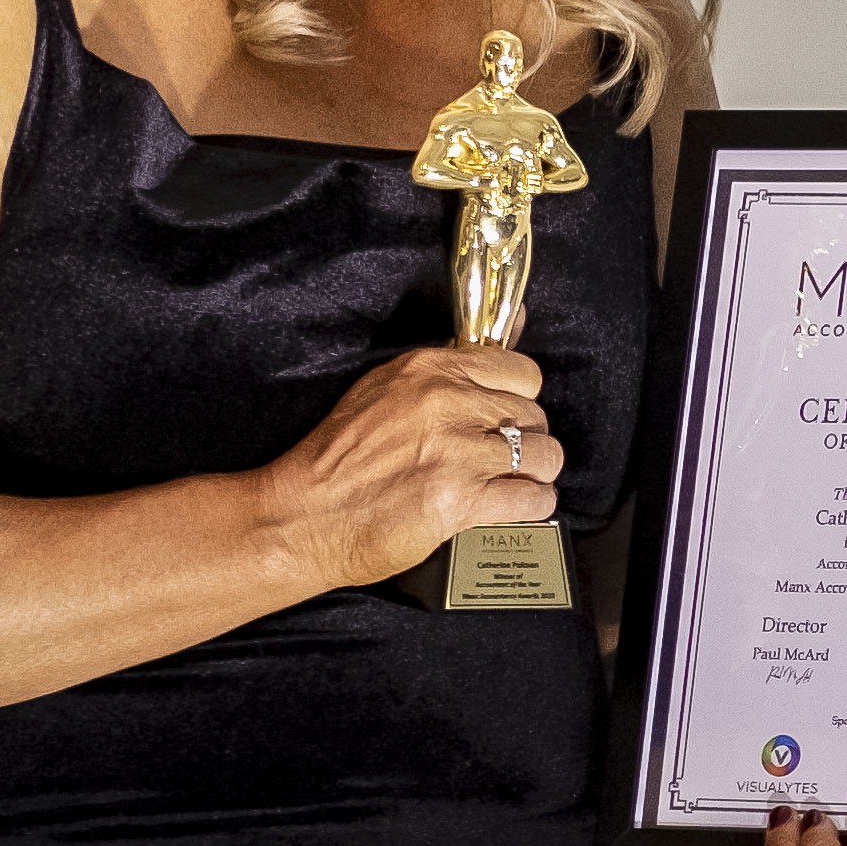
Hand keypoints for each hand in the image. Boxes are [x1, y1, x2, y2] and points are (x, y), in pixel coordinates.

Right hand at [250, 344, 557, 589]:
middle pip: (534, 416)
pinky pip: (533, 499)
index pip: (521, 372)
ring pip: (545, 456)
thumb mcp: (384, 391)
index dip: (519, 399)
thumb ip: (448, 370)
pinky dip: (531, 508)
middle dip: (525, 441)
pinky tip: (511, 508)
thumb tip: (511, 329)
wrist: (301, 517)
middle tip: (499, 459)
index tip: (505, 417)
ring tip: (509, 484)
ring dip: (534, 475)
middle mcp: (446, 404)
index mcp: (428, 370)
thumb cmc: (336, 461)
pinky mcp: (460, 501)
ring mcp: (456, 452)